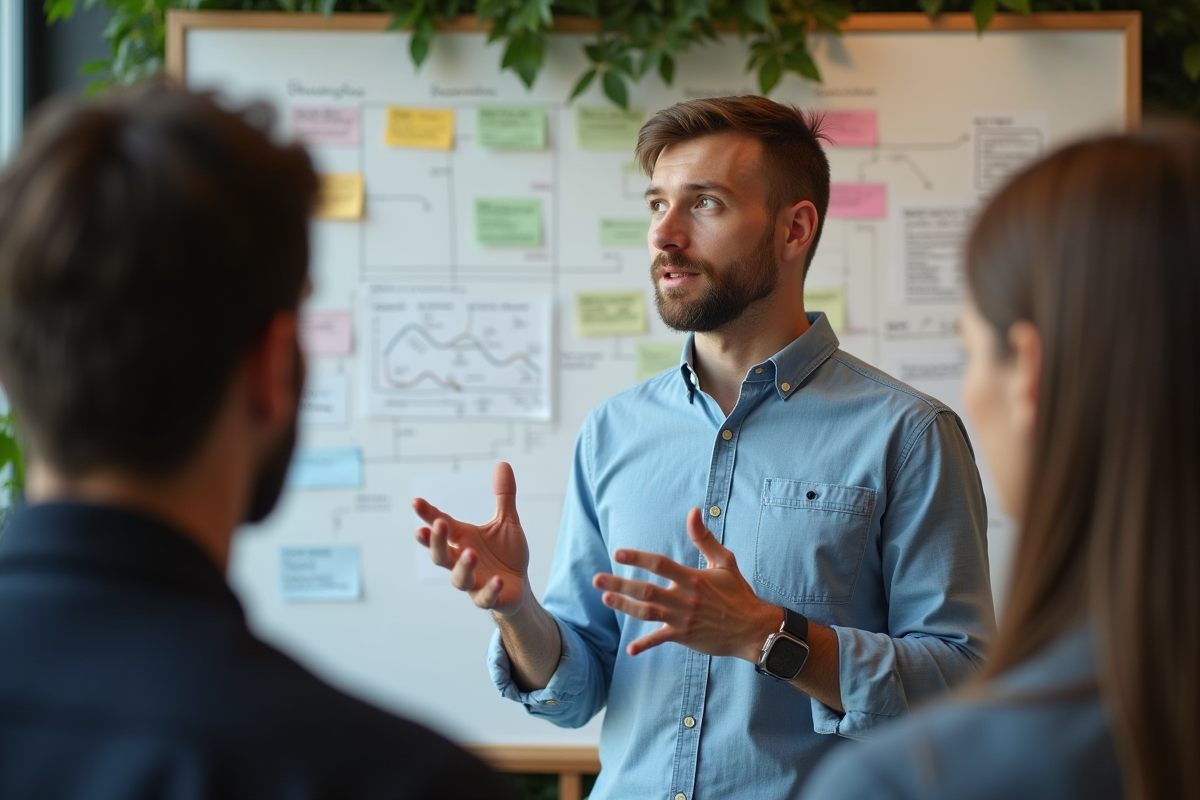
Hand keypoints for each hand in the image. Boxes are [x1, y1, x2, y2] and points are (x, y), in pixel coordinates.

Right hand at [413, 462, 529, 616]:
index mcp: (463, 540)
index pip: (441, 525)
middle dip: (436, 541)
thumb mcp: (507, 522)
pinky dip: (489, 589)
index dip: (427, 515)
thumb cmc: (505, 553)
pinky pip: (484, 597)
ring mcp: (473, 582)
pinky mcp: (488, 598)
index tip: (415, 501)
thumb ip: (503, 496)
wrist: (518, 586)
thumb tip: (503, 463)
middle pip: (440, 554)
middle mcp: (461, 561)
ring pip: (458, 578)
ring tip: (471, 553)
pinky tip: (497, 579)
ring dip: (463, 566)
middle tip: (437, 525)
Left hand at [592, 507, 778, 659]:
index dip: (638, 558)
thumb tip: (694, 511)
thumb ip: (704, 538)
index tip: (618, 554)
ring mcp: (683, 619)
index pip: (660, 565)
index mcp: (693, 578)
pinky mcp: (684, 636)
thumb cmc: (737, 592)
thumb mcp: (725, 561)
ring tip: (606, 599)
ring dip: (625, 606)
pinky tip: (629, 649)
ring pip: (647, 612)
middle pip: (646, 590)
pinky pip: (660, 640)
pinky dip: (645, 645)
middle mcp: (685, 598)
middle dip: (620, 584)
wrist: (752, 628)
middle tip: (597, 580)